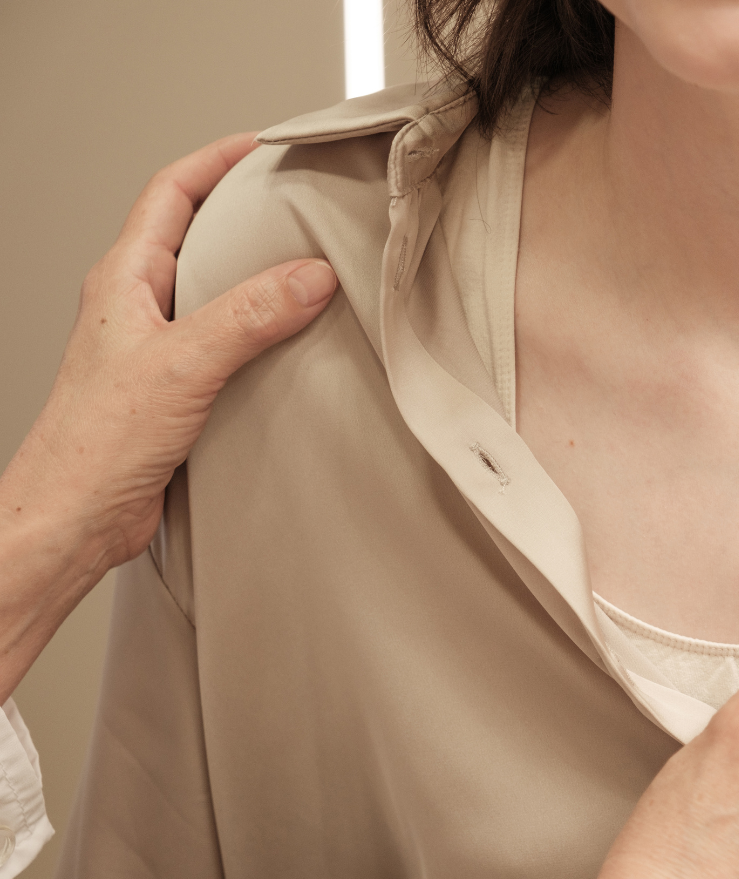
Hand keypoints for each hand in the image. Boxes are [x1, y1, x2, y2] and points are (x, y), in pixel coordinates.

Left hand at [0, 132, 338, 702]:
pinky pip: (224, 341)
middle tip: (296, 201)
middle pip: (192, 235)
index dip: (217, 162)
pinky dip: (260, 330)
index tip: (265, 147)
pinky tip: (291, 345)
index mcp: (123, 280)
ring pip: (210, 290)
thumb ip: (249, 315)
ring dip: (255, 275)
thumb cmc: (95, 444)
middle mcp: (136, 307)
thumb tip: (309, 275)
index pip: (170, 193)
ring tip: (307, 267)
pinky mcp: (173, 390)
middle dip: (244, 212)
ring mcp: (154, 348)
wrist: (75, 517)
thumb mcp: (184, 365)